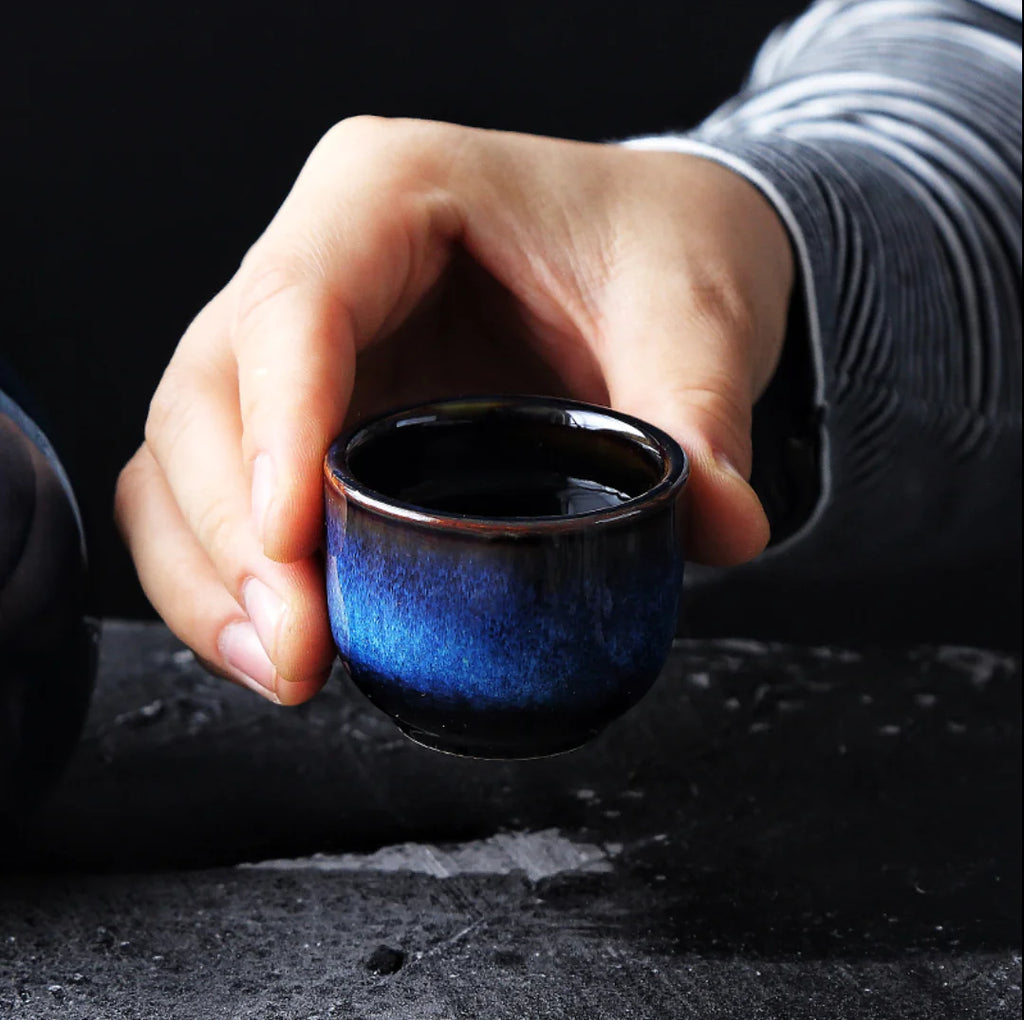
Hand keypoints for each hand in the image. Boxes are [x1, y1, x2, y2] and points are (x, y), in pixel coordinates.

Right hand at [115, 117, 793, 704]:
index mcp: (388, 193)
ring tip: (283, 666)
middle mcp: (319, 261)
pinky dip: (223, 573)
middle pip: (210, 394)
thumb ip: (703, 416)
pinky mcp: (312, 415)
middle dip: (234, 535)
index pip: (293, 306)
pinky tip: (279, 642)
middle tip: (301, 649)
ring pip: (186, 454)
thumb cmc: (655, 243)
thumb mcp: (695, 310)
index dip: (274, 431)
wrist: (651, 249)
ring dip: (211, 571)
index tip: (297, 547)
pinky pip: (220, 492)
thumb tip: (719, 525)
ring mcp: (304, 347)